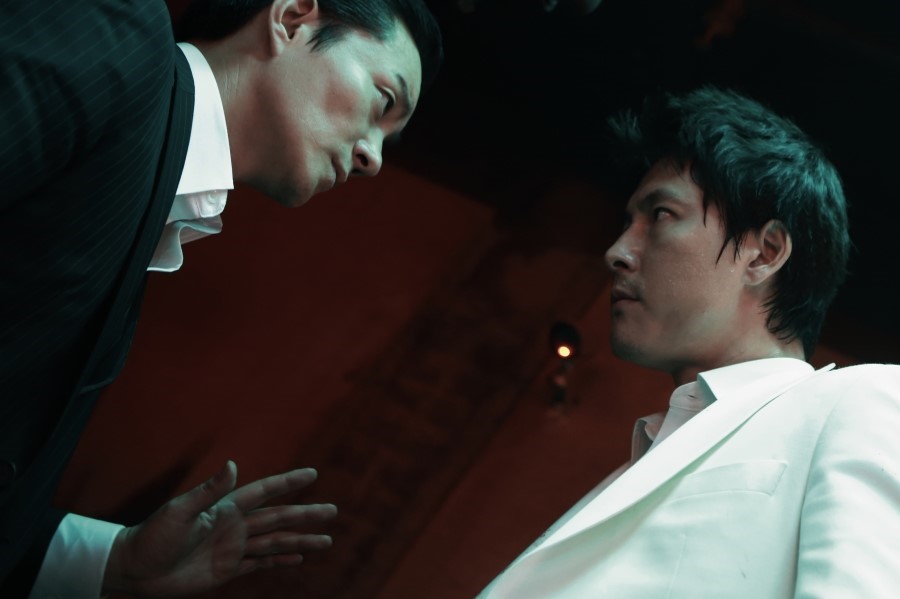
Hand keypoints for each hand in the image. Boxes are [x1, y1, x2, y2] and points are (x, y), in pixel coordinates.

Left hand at [102, 461, 335, 596]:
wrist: (136, 570)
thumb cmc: (153, 537)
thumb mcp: (179, 512)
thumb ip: (208, 491)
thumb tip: (232, 465)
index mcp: (226, 508)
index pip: (264, 492)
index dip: (288, 482)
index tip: (312, 473)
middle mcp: (235, 526)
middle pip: (278, 518)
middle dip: (306, 514)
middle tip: (333, 510)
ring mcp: (234, 548)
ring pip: (276, 542)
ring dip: (301, 540)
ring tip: (327, 539)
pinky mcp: (228, 570)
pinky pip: (261, 563)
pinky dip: (281, 560)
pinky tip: (299, 556)